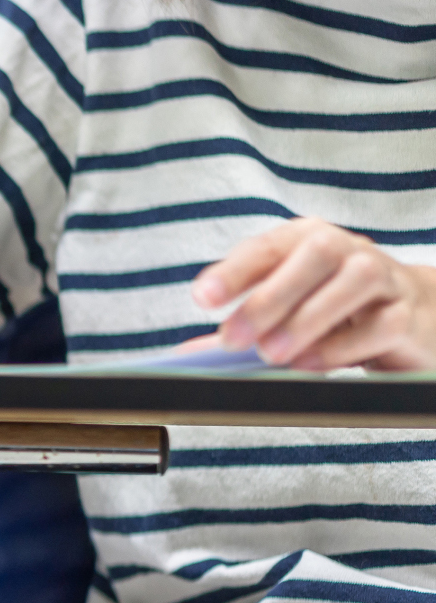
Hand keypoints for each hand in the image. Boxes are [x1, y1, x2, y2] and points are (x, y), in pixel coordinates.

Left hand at [189, 217, 435, 370]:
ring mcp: (383, 278)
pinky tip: (310, 363)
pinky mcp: (407, 315)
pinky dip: (342, 345)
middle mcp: (347, 249)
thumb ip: (245, 326)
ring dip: (307, 318)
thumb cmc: (337, 308)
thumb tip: (190, 354)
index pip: (266, 247)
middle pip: (313, 256)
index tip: (203, 298)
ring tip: (272, 353)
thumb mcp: (288, 309)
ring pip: (353, 282)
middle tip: (233, 338)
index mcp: (306, 239)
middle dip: (268, 297)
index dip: (234, 271)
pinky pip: (381, 325)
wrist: (412, 316)